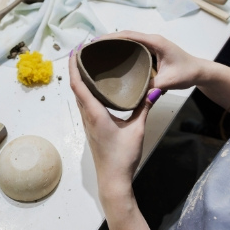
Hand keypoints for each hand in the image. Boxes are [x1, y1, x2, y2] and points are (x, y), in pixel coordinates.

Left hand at [69, 39, 150, 199]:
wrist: (113, 179)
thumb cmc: (123, 156)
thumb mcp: (137, 130)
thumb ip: (144, 108)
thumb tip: (155, 90)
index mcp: (94, 113)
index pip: (79, 84)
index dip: (74, 65)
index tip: (76, 49)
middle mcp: (87, 116)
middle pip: (75, 87)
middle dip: (76, 67)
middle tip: (83, 51)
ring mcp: (88, 123)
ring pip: (79, 96)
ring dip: (79, 79)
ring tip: (87, 65)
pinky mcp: (92, 128)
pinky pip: (84, 104)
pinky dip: (85, 91)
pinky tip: (94, 88)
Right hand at [106, 29, 206, 91]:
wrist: (199, 72)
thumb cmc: (187, 73)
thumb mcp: (170, 81)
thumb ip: (154, 86)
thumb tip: (137, 94)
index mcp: (154, 42)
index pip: (129, 35)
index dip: (111, 37)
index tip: (96, 42)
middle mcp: (152, 40)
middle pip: (125, 36)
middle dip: (108, 40)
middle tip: (91, 48)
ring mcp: (152, 45)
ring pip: (129, 41)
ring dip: (115, 45)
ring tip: (98, 53)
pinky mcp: (152, 52)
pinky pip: (134, 48)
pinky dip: (123, 51)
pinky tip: (114, 60)